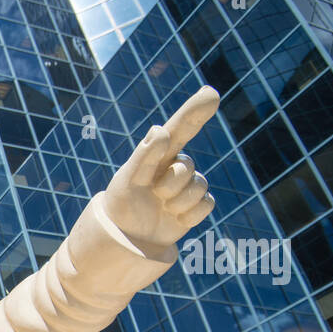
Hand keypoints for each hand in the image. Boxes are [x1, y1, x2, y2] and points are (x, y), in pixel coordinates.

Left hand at [105, 86, 219, 248]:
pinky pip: (206, 205)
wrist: (124, 237)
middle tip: (153, 193)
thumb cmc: (122, 203)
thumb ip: (143, 156)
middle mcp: (175, 166)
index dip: (194, 112)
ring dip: (178, 201)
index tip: (210, 94)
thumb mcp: (127, 180)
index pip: (179, 129)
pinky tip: (174, 217)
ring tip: (161, 206)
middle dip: (170, 183)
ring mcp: (187, 186)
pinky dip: (189, 214)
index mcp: (158, 154)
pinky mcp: (195, 207)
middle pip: (187, 167)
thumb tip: (159, 130)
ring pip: (199, 187)